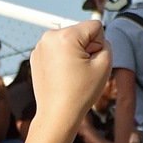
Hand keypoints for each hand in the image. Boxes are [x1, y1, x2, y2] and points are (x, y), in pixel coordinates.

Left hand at [30, 21, 110, 138]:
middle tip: (80, 72)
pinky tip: (61, 76)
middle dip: (85, 48)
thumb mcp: (105, 65)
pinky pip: (57, 50)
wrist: (57, 116)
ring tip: (70, 75)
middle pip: (80, 32)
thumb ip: (106, 44)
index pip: (95, 27)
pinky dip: (61, 59)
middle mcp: (49, 36)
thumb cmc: (79, 95)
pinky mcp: (36, 56)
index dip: (99, 45)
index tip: (90, 64)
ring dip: (73, 53)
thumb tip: (97, 39)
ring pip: (68, 41)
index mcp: (66, 36)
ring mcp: (40, 46)